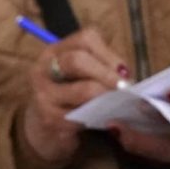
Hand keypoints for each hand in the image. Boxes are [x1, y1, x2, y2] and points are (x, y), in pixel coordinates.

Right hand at [20, 27, 129, 163]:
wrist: (44, 129)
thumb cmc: (70, 96)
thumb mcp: (84, 75)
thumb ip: (103, 67)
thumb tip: (126, 75)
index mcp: (56, 51)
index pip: (85, 39)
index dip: (109, 54)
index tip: (124, 71)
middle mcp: (43, 68)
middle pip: (78, 60)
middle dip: (108, 74)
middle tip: (125, 88)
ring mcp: (43, 94)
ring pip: (83, 90)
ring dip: (107, 97)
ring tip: (118, 104)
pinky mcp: (49, 119)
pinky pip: (82, 115)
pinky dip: (99, 117)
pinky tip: (105, 119)